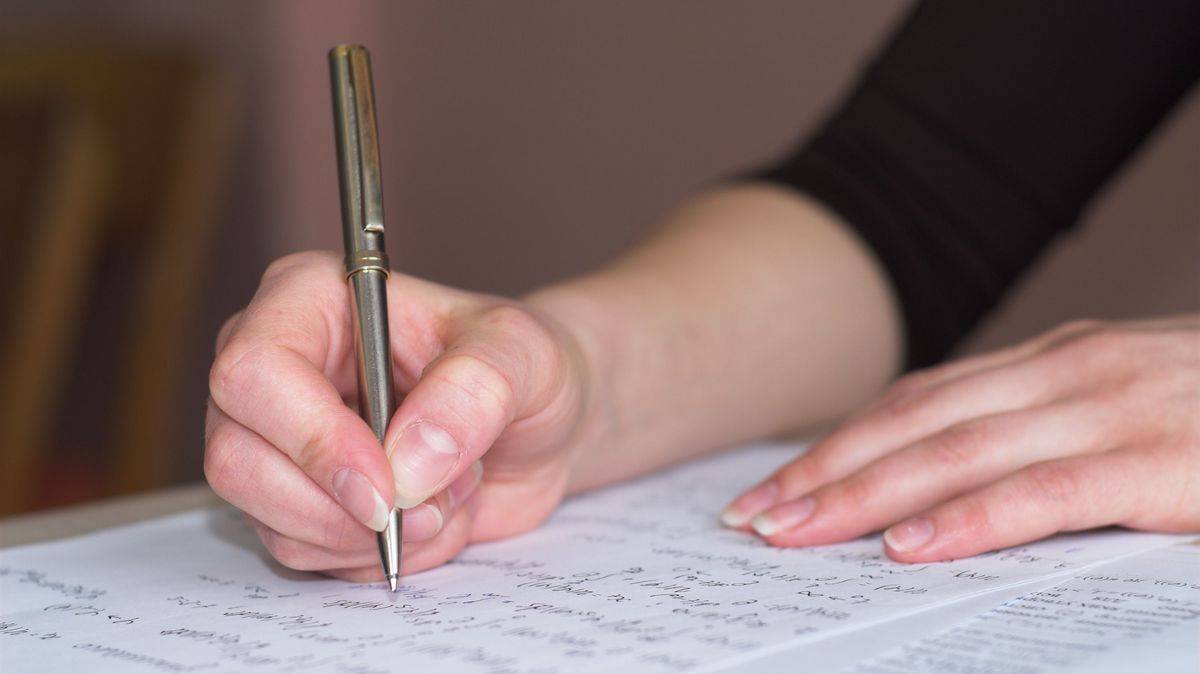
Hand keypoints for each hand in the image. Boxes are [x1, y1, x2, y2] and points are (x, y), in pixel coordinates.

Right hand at [205, 252, 593, 579]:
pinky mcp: (295, 499)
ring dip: (372, 535)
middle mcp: (275, 369)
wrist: (538, 427)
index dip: (313, 440)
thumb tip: (405, 461)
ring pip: (269, 519)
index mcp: (309, 300)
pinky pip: (304, 553)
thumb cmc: (522, 368)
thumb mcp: (524, 355)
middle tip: (430, 504)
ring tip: (445, 497)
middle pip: (237, 459)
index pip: (254, 372)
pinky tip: (427, 518)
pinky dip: (376, 555)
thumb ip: (474, 391)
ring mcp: (277, 440)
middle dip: (342, 506)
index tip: (386, 486)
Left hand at [721, 316, 1199, 560]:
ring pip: (960, 453)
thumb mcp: (1116, 403)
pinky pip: (1046, 493)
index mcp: (1053, 361)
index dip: (839, 443)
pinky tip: (912, 548)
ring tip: (797, 534)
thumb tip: (940, 486)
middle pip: (916, 424)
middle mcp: (1069, 372)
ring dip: (867, 496)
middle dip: (826, 473)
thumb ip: (1038, 429)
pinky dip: (972, 519)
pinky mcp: (1161, 461)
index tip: (777, 486)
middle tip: (754, 518)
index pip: (917, 401)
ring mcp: (1115, 410)